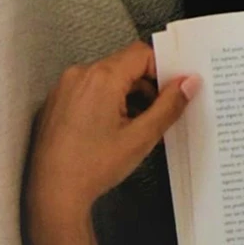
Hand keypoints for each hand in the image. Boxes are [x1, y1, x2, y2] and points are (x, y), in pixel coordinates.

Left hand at [24, 41, 200, 244]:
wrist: (54, 190)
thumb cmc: (94, 166)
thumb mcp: (140, 138)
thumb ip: (168, 107)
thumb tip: (189, 83)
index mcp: (102, 77)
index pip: (142, 53)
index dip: (162, 71)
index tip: (171, 94)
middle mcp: (80, 74)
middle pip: (124, 67)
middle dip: (145, 89)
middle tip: (157, 119)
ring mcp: (65, 87)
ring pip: (106, 80)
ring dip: (126, 98)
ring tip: (133, 131)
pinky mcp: (57, 101)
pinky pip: (88, 92)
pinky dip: (105, 104)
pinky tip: (110, 133)